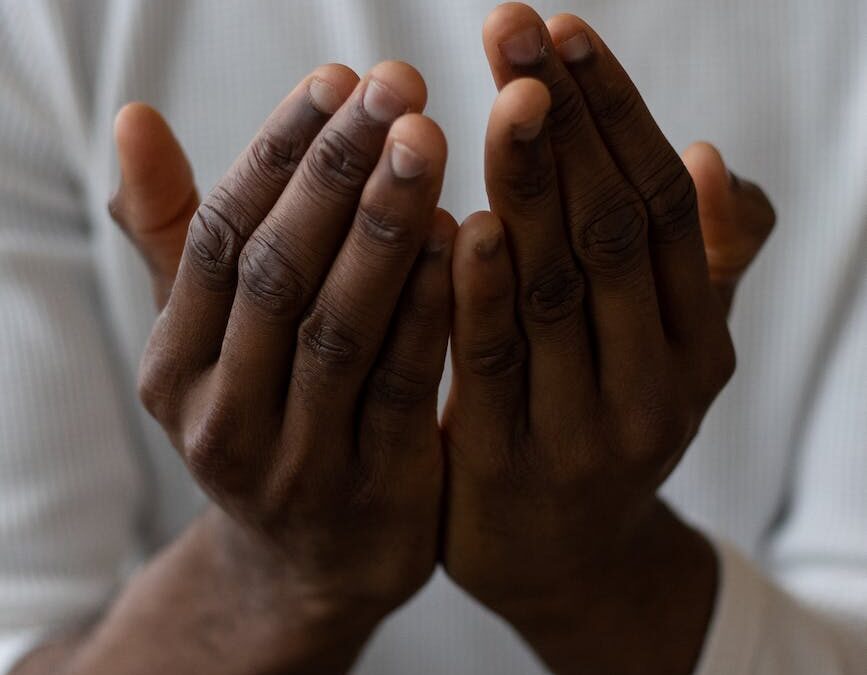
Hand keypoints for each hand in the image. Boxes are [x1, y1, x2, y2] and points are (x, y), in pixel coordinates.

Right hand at [111, 61, 455, 670]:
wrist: (309, 564)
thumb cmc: (269, 419)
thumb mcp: (210, 345)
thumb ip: (178, 241)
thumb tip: (131, 122)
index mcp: (174, 366)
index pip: (220, 238)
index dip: (278, 153)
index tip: (337, 79)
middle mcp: (220, 416)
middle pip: (277, 273)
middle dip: (337, 173)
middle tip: (396, 87)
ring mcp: (295, 463)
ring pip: (337, 328)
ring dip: (383, 229)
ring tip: (426, 143)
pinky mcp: (373, 493)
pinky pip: (402, 390)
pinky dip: (428, 311)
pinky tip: (464, 240)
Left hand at [442, 4, 773, 673]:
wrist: (569, 563)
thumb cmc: (604, 424)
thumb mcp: (669, 351)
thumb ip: (698, 264)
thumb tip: (714, 160)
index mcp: (697, 338)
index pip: (663, 204)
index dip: (617, 114)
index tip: (565, 32)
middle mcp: (658, 380)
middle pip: (613, 230)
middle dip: (565, 122)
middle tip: (516, 26)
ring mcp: (588, 429)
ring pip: (560, 290)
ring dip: (532, 184)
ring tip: (505, 94)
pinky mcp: (512, 469)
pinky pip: (497, 367)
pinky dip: (481, 293)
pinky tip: (463, 222)